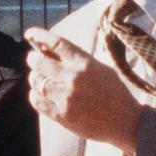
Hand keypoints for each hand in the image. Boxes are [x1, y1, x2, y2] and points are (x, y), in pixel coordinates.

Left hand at [25, 27, 142, 155]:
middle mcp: (73, 78)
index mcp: (85, 63)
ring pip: (36, 81)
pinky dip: (35, 94)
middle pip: (39, 61)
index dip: (39, 35)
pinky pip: (37, 100)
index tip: (30, 33)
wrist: (125, 122)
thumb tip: (46, 49)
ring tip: (39, 78)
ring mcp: (66, 97)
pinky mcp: (61, 115)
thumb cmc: (112, 92)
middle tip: (33, 59)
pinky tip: (40, 93)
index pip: (56, 43)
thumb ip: (75, 59)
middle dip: (33, 58)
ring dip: (35, 77)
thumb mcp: (99, 68)